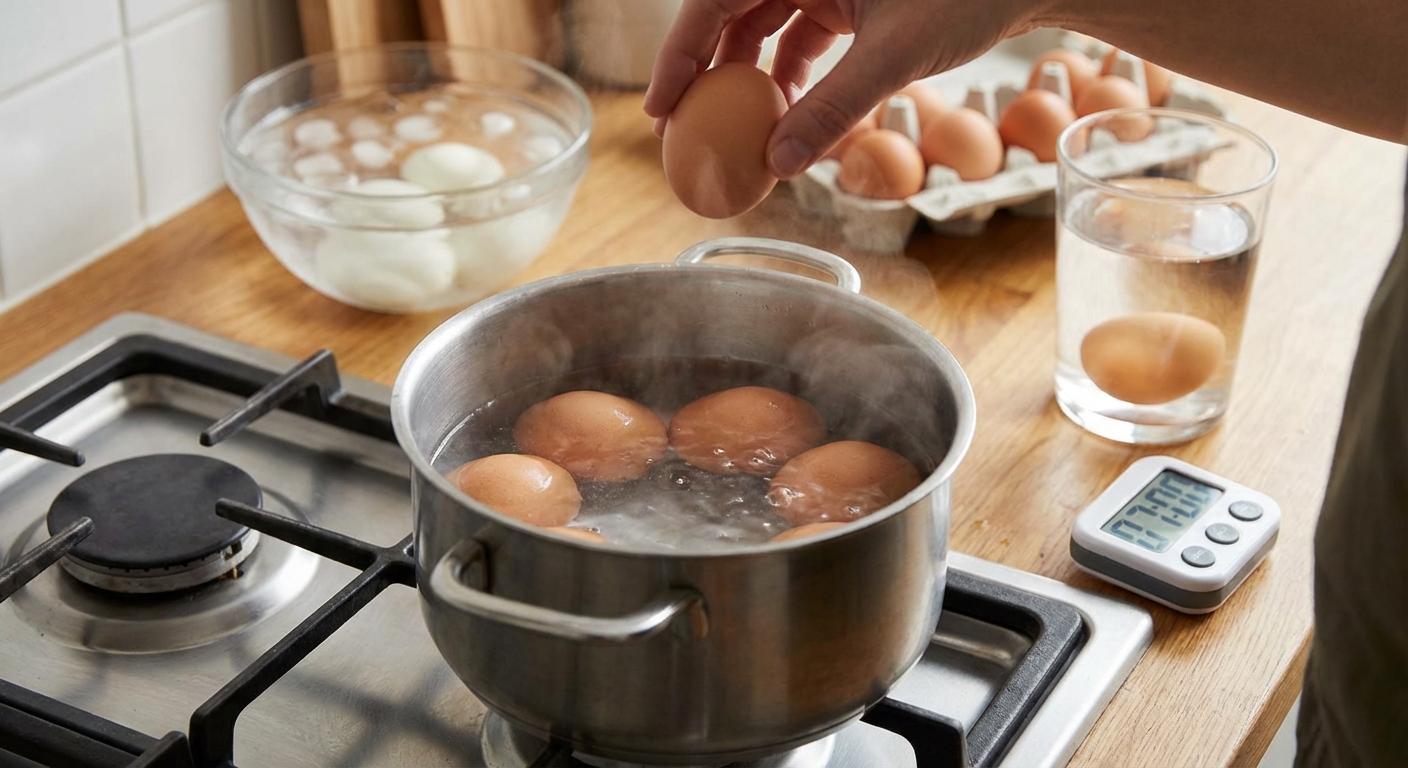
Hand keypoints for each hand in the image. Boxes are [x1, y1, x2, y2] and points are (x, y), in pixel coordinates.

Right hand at [643, 0, 1048, 178]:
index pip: (713, 0)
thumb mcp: (894, 57)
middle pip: (727, 13)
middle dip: (705, 74)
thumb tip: (778, 164)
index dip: (678, 55)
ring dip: (746, 81)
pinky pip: (795, 35)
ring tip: (736, 135)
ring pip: (759, 26)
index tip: (660, 109)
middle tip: (683, 132)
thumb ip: (833, 110)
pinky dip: (786, 77)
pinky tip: (785, 119)